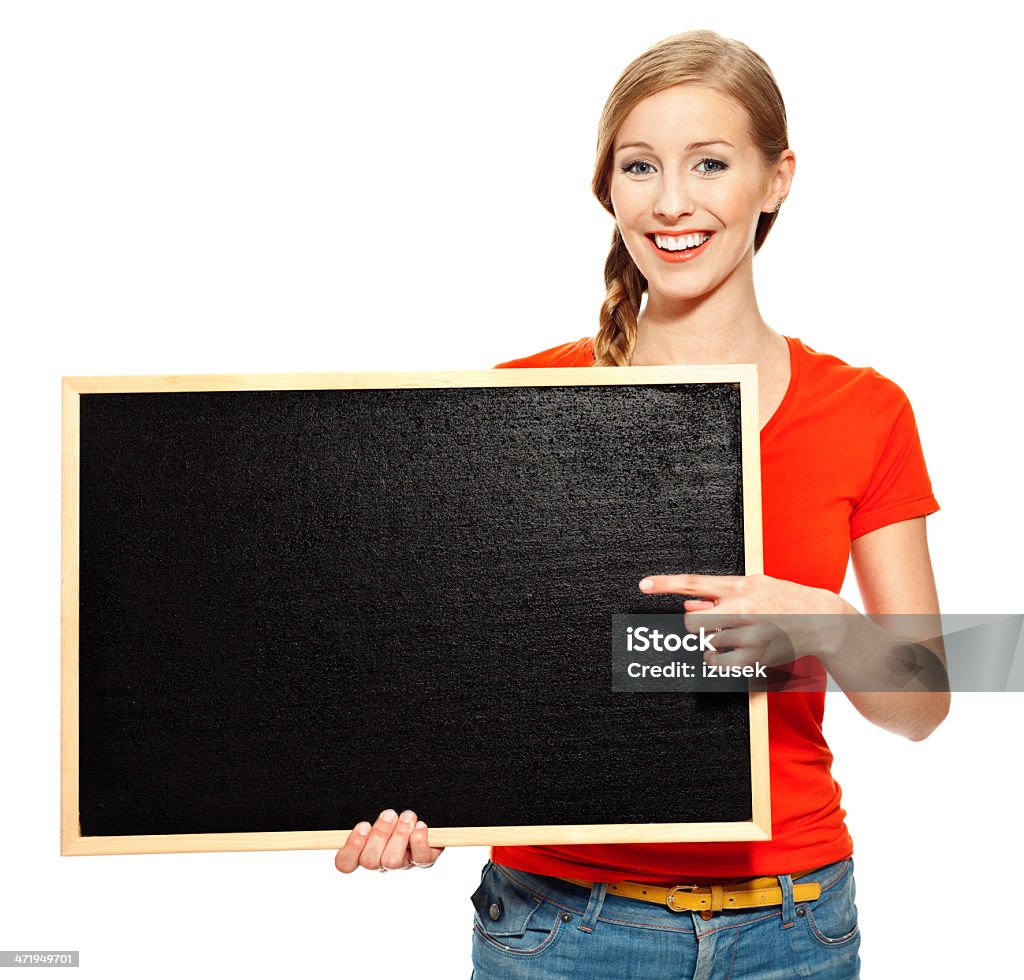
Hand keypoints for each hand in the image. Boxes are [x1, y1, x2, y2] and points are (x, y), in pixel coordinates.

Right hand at [334, 809, 444, 873]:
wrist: (428, 817)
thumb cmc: (395, 812)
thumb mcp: (377, 810)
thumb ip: (365, 809)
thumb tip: (349, 799)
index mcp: (364, 850)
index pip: (345, 863)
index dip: (351, 847)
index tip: (363, 825)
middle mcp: (381, 862)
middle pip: (369, 861)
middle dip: (380, 834)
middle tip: (390, 814)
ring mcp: (402, 864)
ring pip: (392, 861)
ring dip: (399, 835)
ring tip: (407, 816)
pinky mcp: (423, 860)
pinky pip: (421, 859)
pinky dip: (420, 841)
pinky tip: (421, 826)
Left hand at [638, 572, 850, 671]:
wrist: (820, 619)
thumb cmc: (782, 598)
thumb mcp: (752, 586)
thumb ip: (718, 594)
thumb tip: (687, 603)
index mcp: (739, 586)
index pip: (693, 582)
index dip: (665, 584)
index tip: (643, 585)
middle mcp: (742, 610)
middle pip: (693, 622)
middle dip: (695, 624)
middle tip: (711, 623)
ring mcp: (749, 635)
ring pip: (706, 644)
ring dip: (711, 642)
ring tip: (733, 636)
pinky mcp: (756, 657)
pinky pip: (717, 664)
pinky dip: (715, 660)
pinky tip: (726, 653)